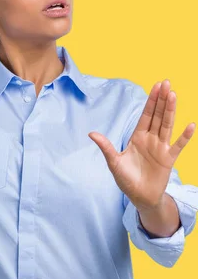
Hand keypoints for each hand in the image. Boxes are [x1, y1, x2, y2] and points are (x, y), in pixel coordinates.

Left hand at [88, 80, 195, 211]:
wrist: (139, 196)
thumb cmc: (126, 179)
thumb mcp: (113, 162)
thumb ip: (106, 147)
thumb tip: (91, 133)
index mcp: (138, 137)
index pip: (146, 115)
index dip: (151, 101)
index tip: (156, 86)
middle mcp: (151, 139)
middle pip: (157, 116)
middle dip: (161, 100)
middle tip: (166, 83)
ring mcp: (161, 148)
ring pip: (167, 125)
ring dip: (170, 111)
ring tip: (174, 95)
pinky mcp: (168, 159)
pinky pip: (178, 146)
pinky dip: (184, 136)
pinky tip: (190, 125)